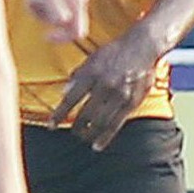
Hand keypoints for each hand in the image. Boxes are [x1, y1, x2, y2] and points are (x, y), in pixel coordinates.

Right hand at [15, 0, 90, 43]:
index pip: (81, 23)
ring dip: (42, 16)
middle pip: (75, 30)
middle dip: (60, 36)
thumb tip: (61, 17)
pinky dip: (34, 10)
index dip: (68, 33)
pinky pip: (42, 15)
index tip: (55, 33)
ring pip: (56, 22)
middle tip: (47, 37)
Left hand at [49, 28, 163, 149]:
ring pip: (100, 122)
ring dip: (89, 134)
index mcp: (92, 74)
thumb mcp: (91, 59)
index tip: (51, 125)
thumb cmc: (114, 52)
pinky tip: (97, 145)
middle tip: (70, 132)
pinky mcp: (132, 102)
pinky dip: (105, 137)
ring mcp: (120, 95)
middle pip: (85, 113)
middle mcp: (105, 85)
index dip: (59, 114)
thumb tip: (63, 93)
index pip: (71, 98)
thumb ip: (77, 76)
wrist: (142, 46)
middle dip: (75, 126)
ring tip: (82, 138)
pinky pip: (117, 124)